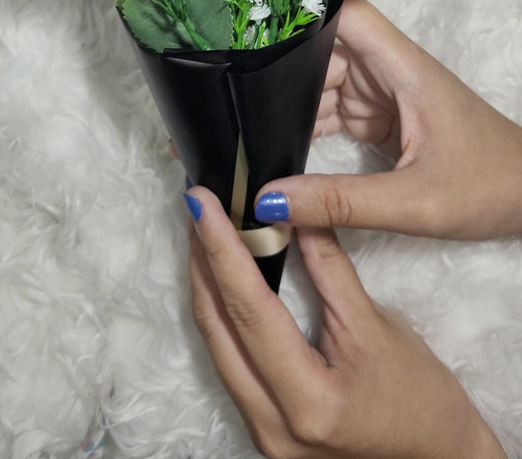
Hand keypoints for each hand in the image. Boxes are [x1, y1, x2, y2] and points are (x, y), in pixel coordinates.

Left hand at [187, 187, 505, 458]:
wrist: (437, 455)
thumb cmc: (418, 396)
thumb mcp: (376, 325)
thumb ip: (329, 267)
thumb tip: (293, 210)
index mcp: (307, 401)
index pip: (250, 311)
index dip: (222, 249)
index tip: (203, 202)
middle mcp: (271, 425)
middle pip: (219, 330)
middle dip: (203, 262)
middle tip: (198, 206)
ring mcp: (262, 433)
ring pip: (217, 346)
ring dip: (207, 285)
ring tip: (204, 231)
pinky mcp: (263, 426)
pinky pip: (228, 361)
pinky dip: (223, 314)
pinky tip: (221, 279)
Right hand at [255, 0, 521, 239]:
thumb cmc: (489, 186)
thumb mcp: (414, 203)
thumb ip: (340, 202)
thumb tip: (267, 201)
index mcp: (402, 68)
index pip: (346, 13)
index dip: (299, 7)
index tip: (245, 21)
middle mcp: (388, 71)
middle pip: (320, 50)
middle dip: (275, 68)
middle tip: (222, 92)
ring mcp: (383, 94)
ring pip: (320, 83)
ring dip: (285, 103)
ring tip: (237, 124)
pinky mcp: (381, 118)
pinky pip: (331, 112)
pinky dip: (304, 128)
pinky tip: (274, 146)